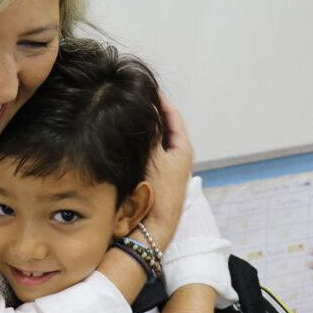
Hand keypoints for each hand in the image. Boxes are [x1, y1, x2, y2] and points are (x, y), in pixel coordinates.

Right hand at [141, 94, 193, 248]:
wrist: (155, 225)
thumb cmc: (158, 192)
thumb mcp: (154, 158)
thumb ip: (151, 133)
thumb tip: (149, 108)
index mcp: (183, 149)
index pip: (173, 117)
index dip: (162, 102)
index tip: (149, 88)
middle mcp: (178, 155)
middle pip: (165, 127)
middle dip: (153, 112)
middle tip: (138, 97)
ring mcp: (168, 166)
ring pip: (157, 139)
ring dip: (147, 127)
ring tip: (132, 112)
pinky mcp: (158, 175)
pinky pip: (150, 150)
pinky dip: (142, 140)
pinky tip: (130, 136)